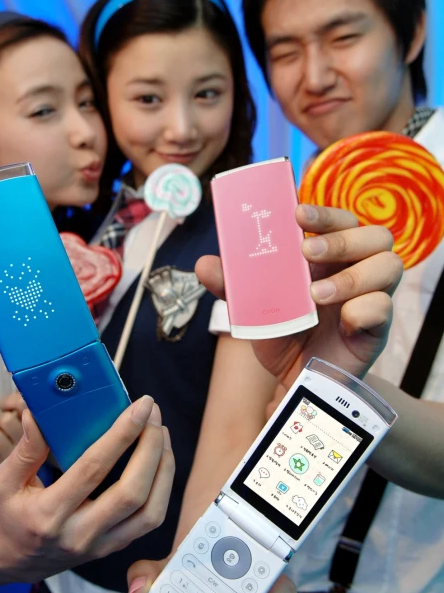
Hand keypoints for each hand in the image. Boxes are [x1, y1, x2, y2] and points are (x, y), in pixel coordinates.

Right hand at [0, 396, 174, 581]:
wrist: (17, 561)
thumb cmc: (12, 515)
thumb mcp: (4, 482)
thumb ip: (24, 450)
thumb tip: (36, 414)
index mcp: (49, 514)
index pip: (93, 469)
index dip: (121, 435)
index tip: (139, 407)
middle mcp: (79, 533)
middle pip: (131, 492)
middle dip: (150, 448)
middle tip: (153, 414)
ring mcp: (101, 545)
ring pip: (150, 511)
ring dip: (163, 468)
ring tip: (160, 433)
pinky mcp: (115, 547)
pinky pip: (150, 519)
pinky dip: (162, 487)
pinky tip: (160, 459)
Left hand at [196, 204, 402, 390]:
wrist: (296, 380)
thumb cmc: (283, 334)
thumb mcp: (253, 309)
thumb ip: (233, 285)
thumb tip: (203, 264)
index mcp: (330, 256)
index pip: (341, 220)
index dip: (325, 212)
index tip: (297, 214)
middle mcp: (356, 270)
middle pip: (375, 235)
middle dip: (341, 239)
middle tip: (306, 252)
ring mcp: (371, 297)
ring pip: (389, 265)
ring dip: (352, 276)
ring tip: (316, 295)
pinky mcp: (377, 327)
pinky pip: (384, 307)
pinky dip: (364, 309)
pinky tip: (342, 322)